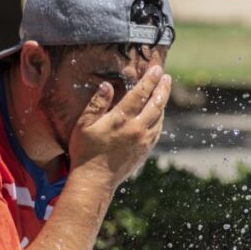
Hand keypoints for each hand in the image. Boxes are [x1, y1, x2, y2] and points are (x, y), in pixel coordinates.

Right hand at [68, 57, 171, 188]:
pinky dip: (160, 118)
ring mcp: (143, 140)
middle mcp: (136, 129)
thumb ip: (97, 103)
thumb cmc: (85, 150)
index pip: (140, 94)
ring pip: (160, 117)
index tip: (156, 69)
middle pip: (156, 104)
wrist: (95, 180)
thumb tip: (107, 84)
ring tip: (164, 91)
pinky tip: (159, 113)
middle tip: (166, 77)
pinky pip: (158, 130)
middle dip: (163, 88)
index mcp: (121, 119)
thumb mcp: (84, 124)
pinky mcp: (145, 150)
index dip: (149, 80)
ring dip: (163, 102)